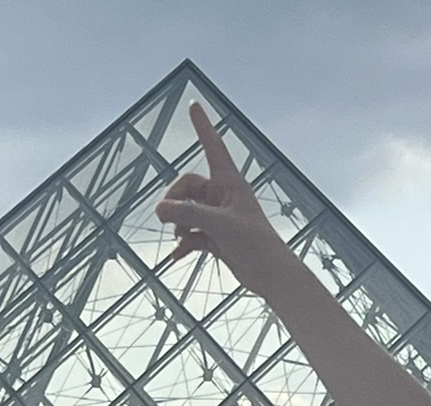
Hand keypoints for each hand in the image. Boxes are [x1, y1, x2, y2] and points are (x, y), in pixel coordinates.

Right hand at [155, 103, 277, 285]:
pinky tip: (176, 255)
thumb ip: (187, 213)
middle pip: (188, 187)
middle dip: (175, 200)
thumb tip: (160, 210)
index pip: (213, 145)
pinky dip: (185, 243)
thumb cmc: (253, 243)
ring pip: (189, 211)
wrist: (270, 274)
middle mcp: (223, 195)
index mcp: (229, 181)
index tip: (194, 105)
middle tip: (165, 217)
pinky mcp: (218, 238)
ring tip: (178, 237)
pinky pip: (194, 234)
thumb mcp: (217, 223)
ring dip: (180, 223)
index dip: (203, 126)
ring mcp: (220, 217)